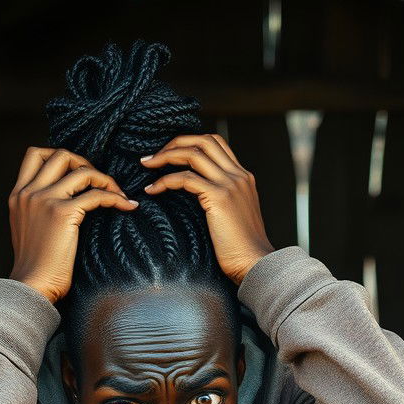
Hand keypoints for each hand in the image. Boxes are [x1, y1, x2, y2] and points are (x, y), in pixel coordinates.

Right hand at [8, 147, 137, 302]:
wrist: (32, 285)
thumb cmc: (37, 267)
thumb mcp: (29, 230)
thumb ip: (39, 211)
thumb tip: (64, 203)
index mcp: (18, 194)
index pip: (36, 155)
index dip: (62, 158)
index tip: (80, 174)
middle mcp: (29, 192)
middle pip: (61, 154)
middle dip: (87, 164)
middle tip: (102, 183)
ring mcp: (45, 200)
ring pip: (82, 171)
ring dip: (106, 180)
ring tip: (120, 196)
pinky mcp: (62, 213)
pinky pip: (96, 195)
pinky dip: (115, 198)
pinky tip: (127, 206)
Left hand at [140, 133, 272, 283]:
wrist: (256, 263)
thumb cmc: (243, 250)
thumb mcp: (236, 216)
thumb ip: (223, 200)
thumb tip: (199, 198)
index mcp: (243, 177)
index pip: (216, 143)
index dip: (190, 143)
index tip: (170, 155)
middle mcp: (238, 175)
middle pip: (203, 140)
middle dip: (175, 143)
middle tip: (154, 157)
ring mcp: (230, 184)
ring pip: (192, 153)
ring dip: (165, 155)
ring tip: (147, 165)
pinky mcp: (219, 197)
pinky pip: (184, 178)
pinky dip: (164, 181)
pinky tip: (152, 190)